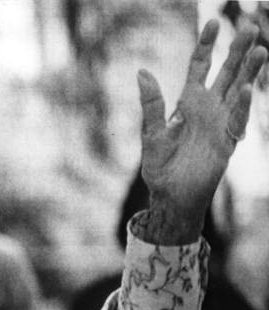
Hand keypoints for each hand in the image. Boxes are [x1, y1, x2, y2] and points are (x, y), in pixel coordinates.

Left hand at [137, 20, 266, 243]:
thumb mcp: (152, 133)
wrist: (170, 196)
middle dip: (236, 52)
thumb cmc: (160, 167)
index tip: (212, 23)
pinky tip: (245, 89)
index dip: (206, 46)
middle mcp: (207, 110)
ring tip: (259, 50)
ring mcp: (219, 125)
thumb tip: (142, 71)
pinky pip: (235, 121)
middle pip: (225, 74)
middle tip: (248, 28)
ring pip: (237, 92)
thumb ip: (152, 104)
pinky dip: (241, 106)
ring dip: (248, 73)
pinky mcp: (226, 143)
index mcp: (188, 104)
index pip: (200, 68)